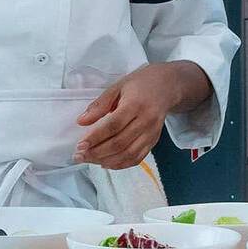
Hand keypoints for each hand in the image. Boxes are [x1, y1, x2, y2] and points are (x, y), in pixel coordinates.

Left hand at [73, 61, 208, 169]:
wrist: (168, 86)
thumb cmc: (140, 84)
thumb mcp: (117, 87)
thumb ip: (100, 105)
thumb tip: (81, 121)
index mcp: (136, 104)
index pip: (113, 125)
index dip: (95, 138)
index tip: (79, 145)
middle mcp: (146, 121)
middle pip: (120, 143)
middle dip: (97, 153)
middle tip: (79, 156)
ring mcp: (152, 133)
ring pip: (128, 154)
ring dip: (106, 161)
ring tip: (89, 160)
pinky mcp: (154, 141)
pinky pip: (137, 158)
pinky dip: (121, 164)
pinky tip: (106, 163)